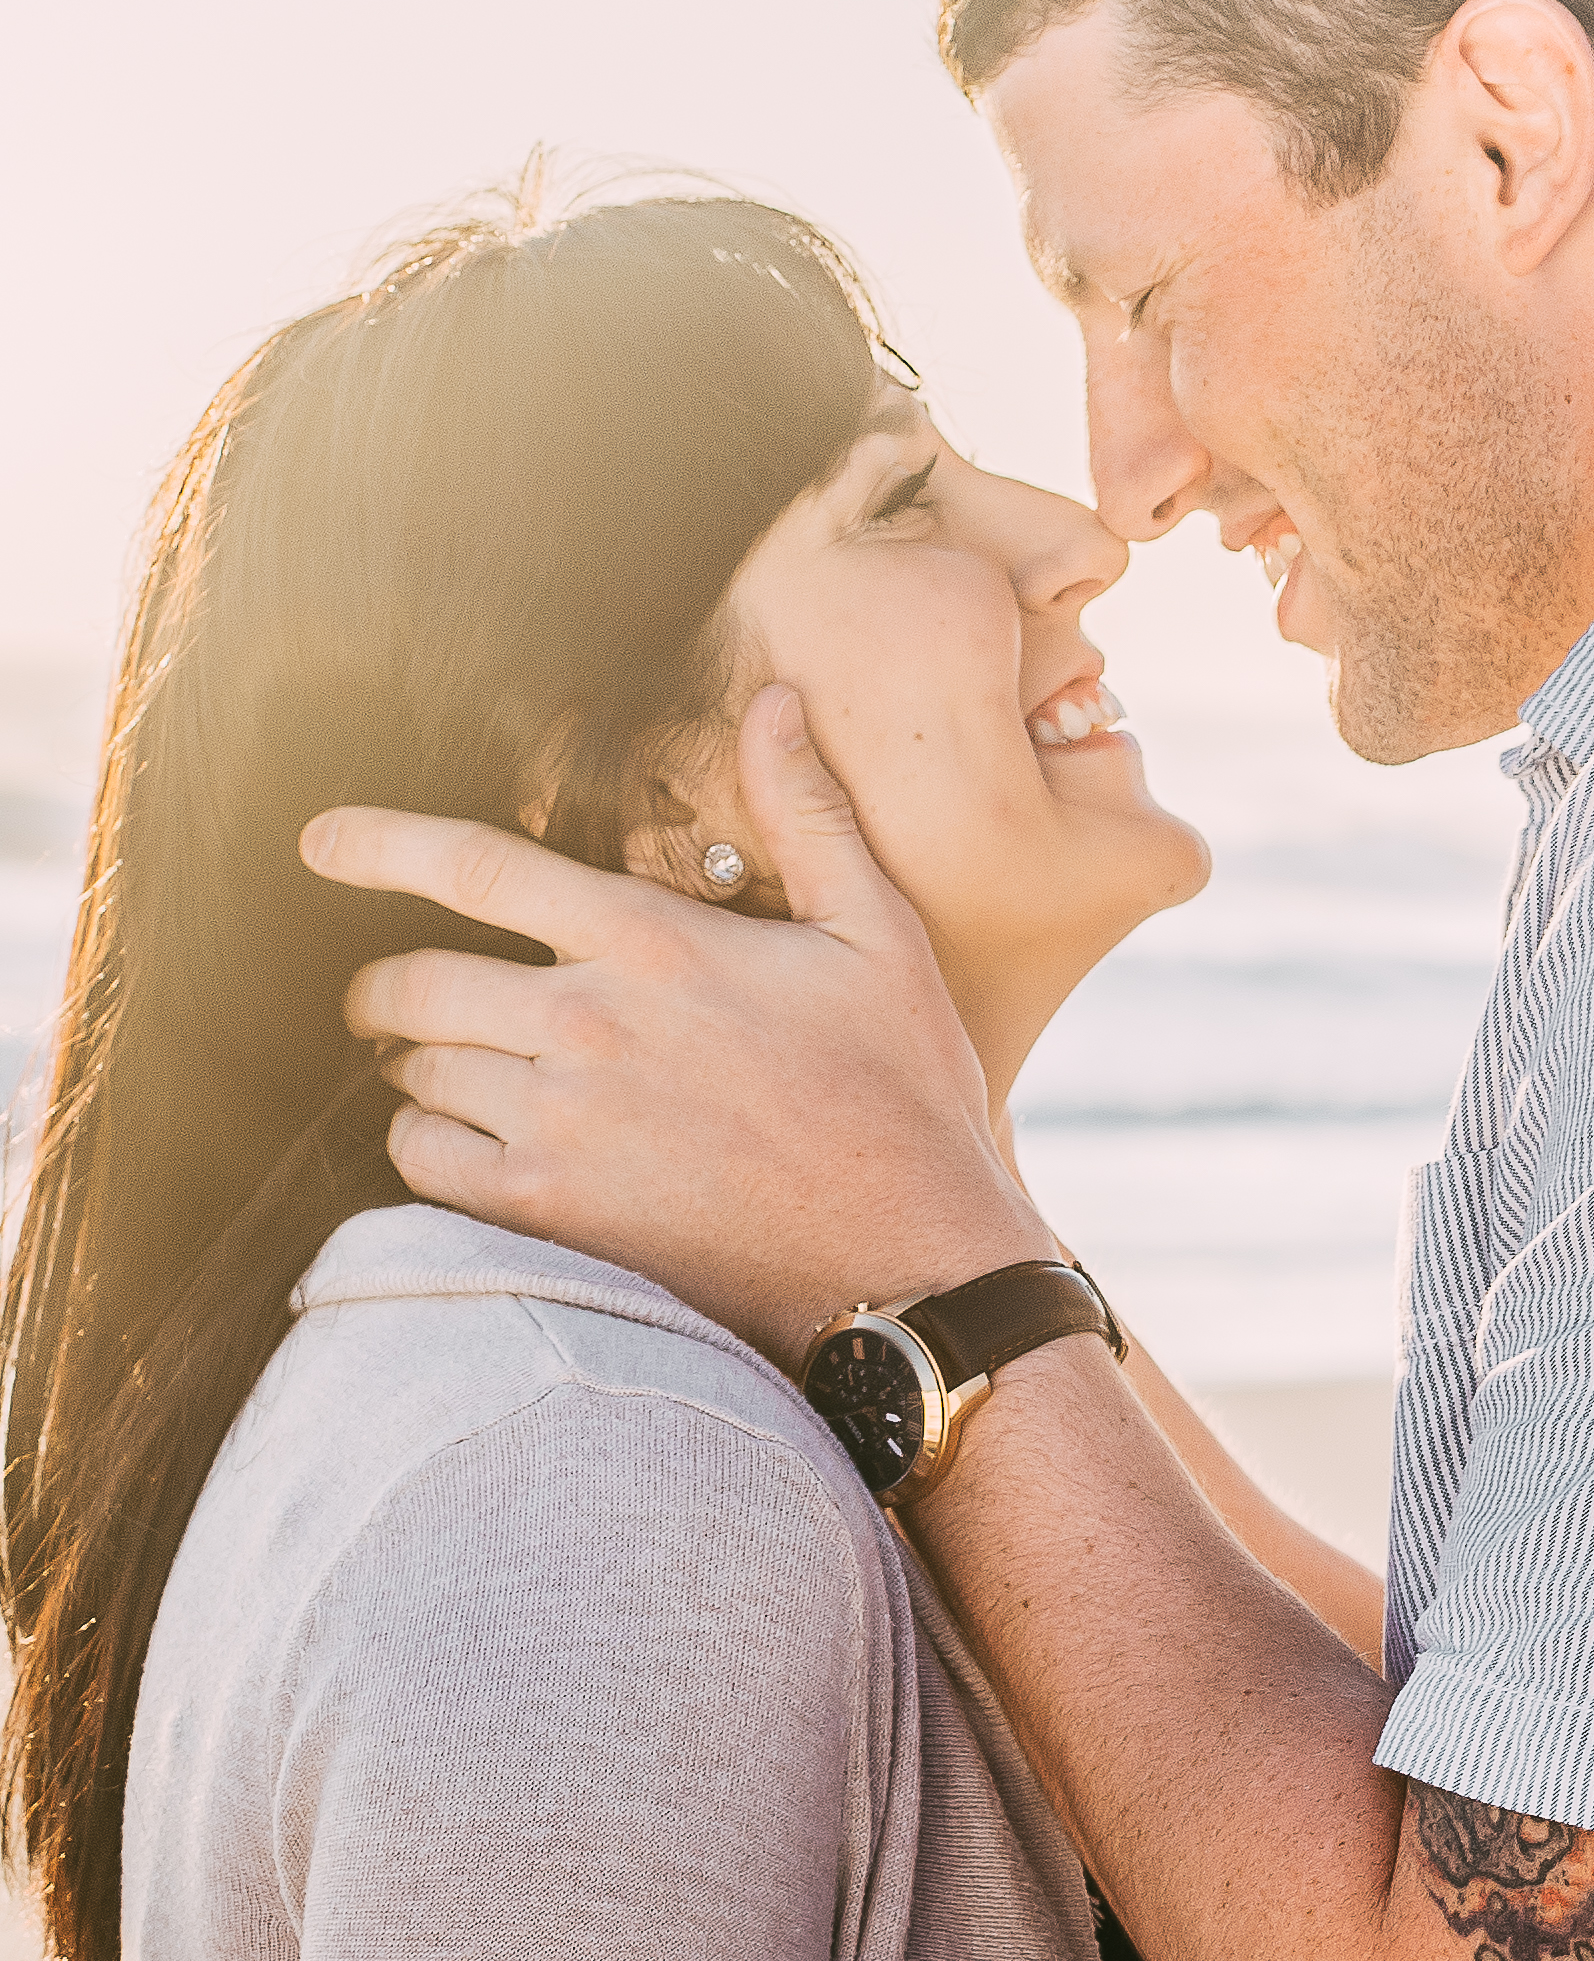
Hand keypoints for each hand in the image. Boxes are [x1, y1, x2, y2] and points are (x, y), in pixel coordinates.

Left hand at [301, 687, 1055, 1361]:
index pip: (477, 867)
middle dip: (380, 986)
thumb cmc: (901, 1090)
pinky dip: (421, 1147)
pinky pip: (424, 1165)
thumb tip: (773, 700)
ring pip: (414, 1075)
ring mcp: (561, 1125)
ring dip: (411, 1067)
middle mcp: (589, 1025)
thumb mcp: (877, 933)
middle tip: (382, 997)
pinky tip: (459, 1144)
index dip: (379, 844)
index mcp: (653, 942)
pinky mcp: (552, 1214)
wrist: (908, 1260)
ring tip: (437, 1072)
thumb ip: (809, 812)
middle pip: (414, 981)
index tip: (318, 842)